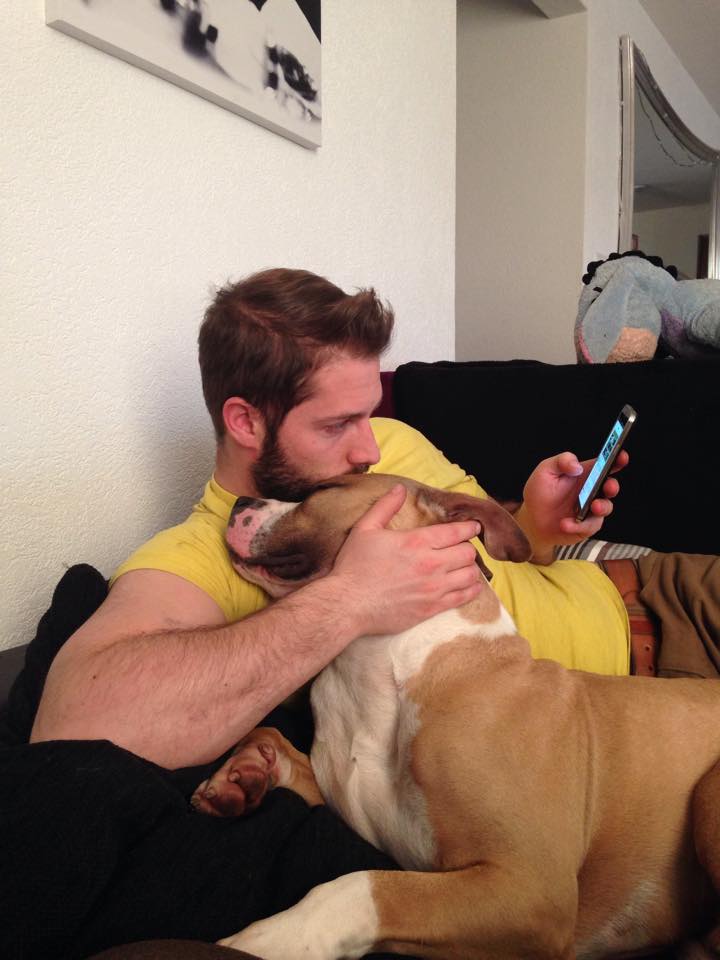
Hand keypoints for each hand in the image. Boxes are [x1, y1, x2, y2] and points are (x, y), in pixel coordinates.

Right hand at [331, 484, 483, 635]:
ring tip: (464, 567)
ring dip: (470, 569)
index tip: (473, 527)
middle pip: (468, 553)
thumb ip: (385, 506)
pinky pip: (464, 598)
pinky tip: (469, 586)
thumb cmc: (353, 566)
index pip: (456, 532)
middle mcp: (430, 564)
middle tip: (461, 548)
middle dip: (467, 548)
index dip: (469, 528)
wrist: (347, 605)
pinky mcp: (432, 609)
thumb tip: (399, 489)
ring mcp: (433, 589)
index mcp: (416, 542)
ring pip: (470, 575)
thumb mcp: (365, 529)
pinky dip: (471, 590)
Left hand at [517, 450, 628, 559]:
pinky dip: (579, 525)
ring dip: (602, 507)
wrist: (531, 520)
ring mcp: (591, 510)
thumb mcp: (545, 470)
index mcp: (585, 474)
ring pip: (606, 507)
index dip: (616, 459)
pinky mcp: (586, 526)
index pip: (605, 465)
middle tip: (608, 486)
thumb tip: (577, 466)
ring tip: (592, 506)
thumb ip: (561, 461)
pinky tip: (565, 523)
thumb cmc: (539, 492)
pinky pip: (589, 526)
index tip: (622, 456)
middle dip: (613, 486)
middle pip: (610, 486)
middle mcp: (592, 491)